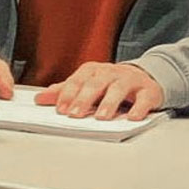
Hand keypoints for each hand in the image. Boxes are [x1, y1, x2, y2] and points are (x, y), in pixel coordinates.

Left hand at [35, 62, 163, 120]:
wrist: (144, 77)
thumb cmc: (110, 83)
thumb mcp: (86, 84)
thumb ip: (65, 91)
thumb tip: (40, 98)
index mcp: (92, 70)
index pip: (77, 81)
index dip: (68, 94)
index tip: (60, 109)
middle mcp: (110, 73)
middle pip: (95, 84)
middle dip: (83, 100)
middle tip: (75, 115)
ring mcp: (130, 80)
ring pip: (118, 89)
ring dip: (109, 103)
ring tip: (101, 117)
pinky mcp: (148, 91)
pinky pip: (144, 99)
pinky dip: (139, 108)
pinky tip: (133, 118)